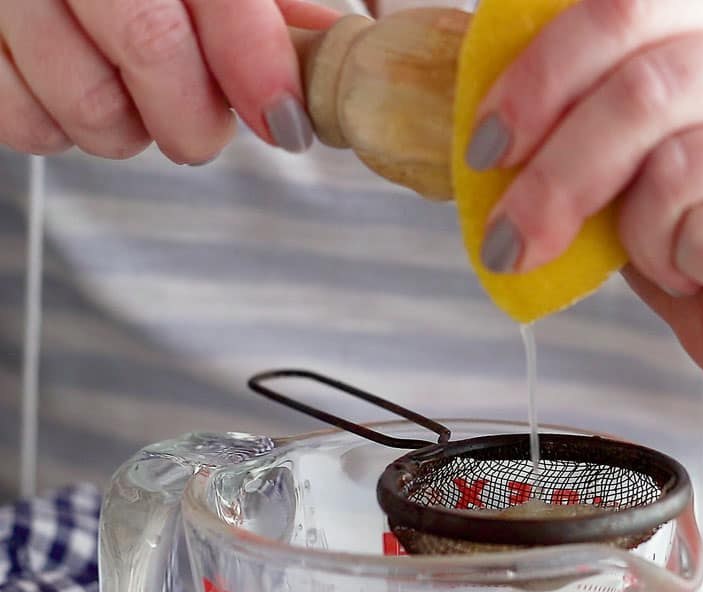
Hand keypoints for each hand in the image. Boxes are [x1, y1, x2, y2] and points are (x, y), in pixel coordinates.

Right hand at [0, 0, 338, 162]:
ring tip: (138, 102)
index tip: (287, 123)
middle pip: (151, 46)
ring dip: (131, 131)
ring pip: (86, 102)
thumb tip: (334, 51)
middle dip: (198, 117)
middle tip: (209, 129)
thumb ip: (269, 5)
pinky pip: (23, 121)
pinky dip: (63, 130)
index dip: (258, 66)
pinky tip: (82, 95)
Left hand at [469, 0, 702, 395]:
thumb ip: (575, 114)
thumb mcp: (624, 155)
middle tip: (509, 237)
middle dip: (556, 174)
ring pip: (678, 167)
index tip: (485, 145)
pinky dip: (680, 264)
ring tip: (654, 252)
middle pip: (645, 88)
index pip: (624, 6)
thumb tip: (481, 121)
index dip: (541, 73)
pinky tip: (698, 271)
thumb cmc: (697, 225)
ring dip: (634, 232)